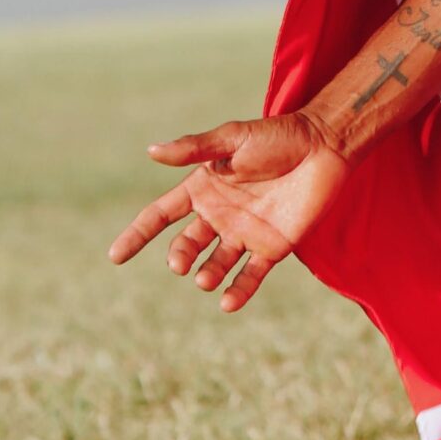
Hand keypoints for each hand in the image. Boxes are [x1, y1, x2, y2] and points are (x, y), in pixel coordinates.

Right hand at [107, 113, 349, 312]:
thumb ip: (195, 148)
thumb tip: (151, 150)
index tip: (115, 256)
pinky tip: (228, 303)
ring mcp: (244, 234)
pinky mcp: (272, 248)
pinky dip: (238, 292)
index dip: (137, 234)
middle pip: (185, 245)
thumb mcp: (233, 138)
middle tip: (180, 262)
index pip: (160, 215)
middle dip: (179, 257)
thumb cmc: (279, 136)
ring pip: (214, 265)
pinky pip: (250, 277)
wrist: (325, 147)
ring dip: (207, 276)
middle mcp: (219, 215)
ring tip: (206, 280)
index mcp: (203, 188)